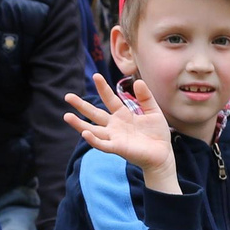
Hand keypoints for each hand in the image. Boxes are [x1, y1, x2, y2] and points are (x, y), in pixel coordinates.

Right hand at [64, 73, 176, 188]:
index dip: (103, 88)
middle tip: (68, 96)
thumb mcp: (153, 111)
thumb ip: (145, 97)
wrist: (162, 154)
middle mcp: (114, 126)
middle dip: (81, 105)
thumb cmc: (157, 134)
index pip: (109, 99)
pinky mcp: (118, 148)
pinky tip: (84, 133)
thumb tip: (138, 81)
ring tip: (66, 116)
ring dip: (79, 124)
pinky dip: (93, 140)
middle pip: (94, 114)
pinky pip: (102, 144)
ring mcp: (114, 137)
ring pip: (93, 130)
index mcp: (122, 115)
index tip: (96, 75)